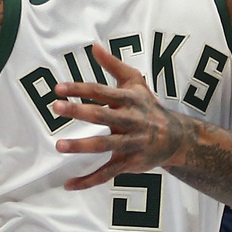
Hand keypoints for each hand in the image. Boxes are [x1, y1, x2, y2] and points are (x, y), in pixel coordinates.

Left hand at [50, 47, 194, 190]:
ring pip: (104, 146)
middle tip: (55, 107)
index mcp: (129, 100)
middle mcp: (130, 120)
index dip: (80, 89)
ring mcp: (131, 143)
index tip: (58, 88)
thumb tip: (93, 46)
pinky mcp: (130, 163)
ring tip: (59, 146)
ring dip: (82, 146)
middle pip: (102, 115)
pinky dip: (88, 180)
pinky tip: (69, 185)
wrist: (176, 138)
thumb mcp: (134, 83)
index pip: (101, 92)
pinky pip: (107, 173)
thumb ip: (112, 65)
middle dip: (79, 111)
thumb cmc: (148, 106)